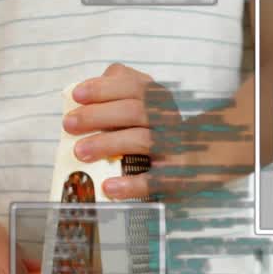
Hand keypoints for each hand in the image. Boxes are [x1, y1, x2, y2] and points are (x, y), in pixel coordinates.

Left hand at [64, 63, 183, 200]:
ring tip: (80, 152)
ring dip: (107, 144)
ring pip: (141, 140)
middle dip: (97, 116)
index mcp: (158, 99)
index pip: (133, 86)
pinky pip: (155, 180)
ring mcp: (174, 147)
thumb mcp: (146, 102)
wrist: (202, 155)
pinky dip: (131, 184)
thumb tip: (84, 93)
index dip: (103, 88)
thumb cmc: (158, 127)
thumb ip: (120, 89)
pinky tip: (109, 187)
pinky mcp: (176, 176)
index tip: (77, 95)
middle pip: (134, 111)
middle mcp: (167, 119)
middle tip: (69, 124)